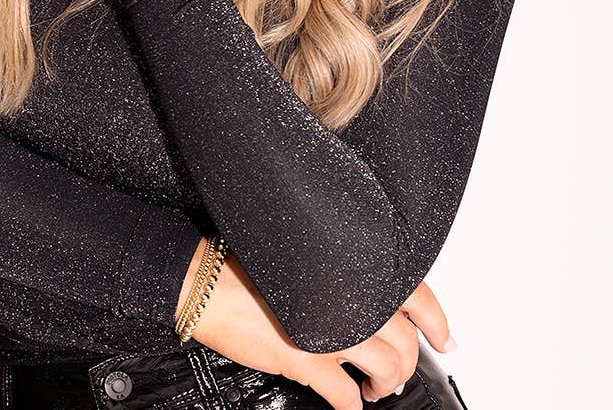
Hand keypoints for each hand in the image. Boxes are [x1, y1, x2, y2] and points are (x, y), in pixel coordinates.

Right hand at [178, 245, 454, 408]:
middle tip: (397, 373)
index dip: (436, 319)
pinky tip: (347, 401)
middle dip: (405, 364)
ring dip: (384, 385)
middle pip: (405, 340)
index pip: (415, 293)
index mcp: (351, 265)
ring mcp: (328, 329)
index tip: (444, 336)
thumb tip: (368, 293)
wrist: (205, 280)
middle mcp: (347, 295)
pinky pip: (345, 394)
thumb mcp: (305, 256)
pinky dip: (351, 403)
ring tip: (374, 388)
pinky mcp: (305, 359)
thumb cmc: (245, 261)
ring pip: (387, 368)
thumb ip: (342, 272)